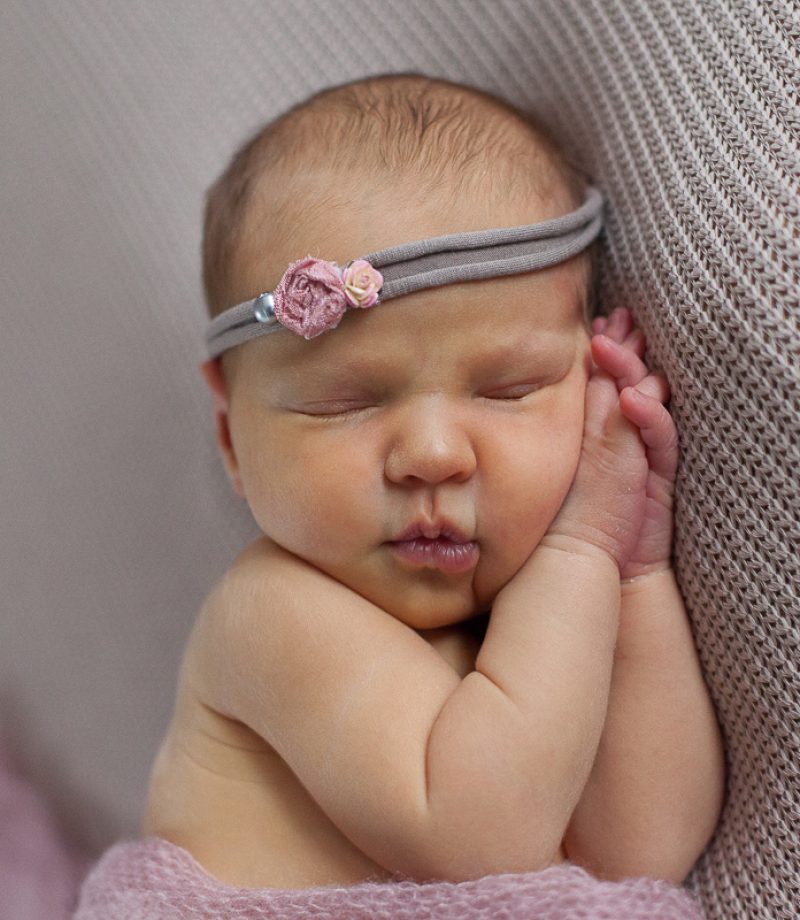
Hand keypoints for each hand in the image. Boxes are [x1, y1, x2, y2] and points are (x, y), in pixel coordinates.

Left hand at [590, 309, 677, 579]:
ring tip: (616, 344)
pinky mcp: (659, 475)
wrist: (592, 559)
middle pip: (636, 380)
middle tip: (620, 316)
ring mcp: (645, 452)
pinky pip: (659, 438)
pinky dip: (646, 416)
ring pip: (650, 399)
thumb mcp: (566, 458)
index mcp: (603, 426)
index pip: (610, 378)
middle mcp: (628, 433)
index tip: (598, 323)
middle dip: (628, 347)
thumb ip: (570, 423)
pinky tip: (631, 397)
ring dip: (634, 370)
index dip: (608, 350)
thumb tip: (548, 383)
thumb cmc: (571, 510)